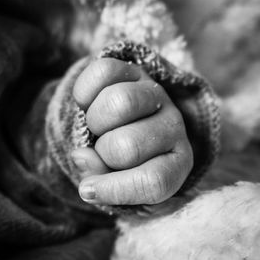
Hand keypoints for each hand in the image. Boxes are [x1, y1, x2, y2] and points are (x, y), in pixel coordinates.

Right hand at [71, 58, 192, 204]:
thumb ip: (100, 177)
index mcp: (176, 163)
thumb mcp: (115, 180)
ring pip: (119, 103)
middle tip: (102, 148)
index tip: (88, 189)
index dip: (115, 189)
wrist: (121, 124)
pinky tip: (88, 103)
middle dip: (103, 152)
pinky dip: (84, 92)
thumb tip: (82, 156)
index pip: (154, 181)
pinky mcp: (135, 69)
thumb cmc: (120, 160)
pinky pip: (102, 73)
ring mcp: (156, 93)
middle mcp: (173, 126)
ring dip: (94, 120)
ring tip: (97, 126)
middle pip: (128, 145)